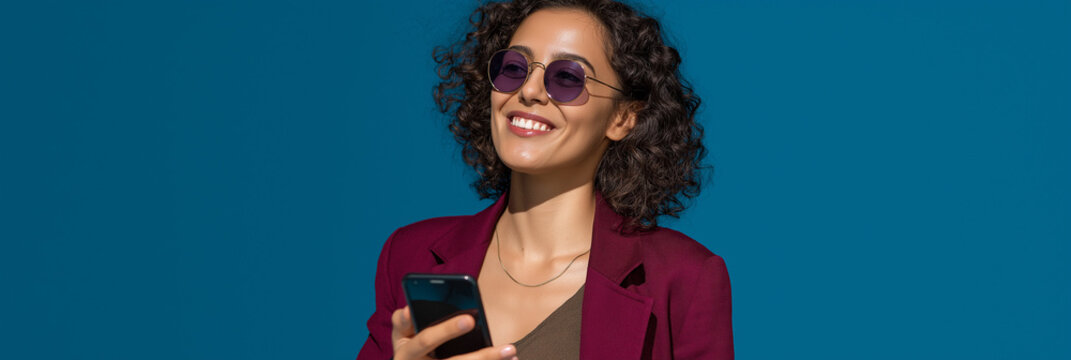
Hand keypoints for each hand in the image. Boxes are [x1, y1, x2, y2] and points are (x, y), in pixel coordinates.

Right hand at [391, 306, 517, 359]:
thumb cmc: (407, 350)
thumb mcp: (399, 337)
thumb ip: (402, 322)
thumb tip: (408, 310)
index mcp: (407, 353)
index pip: (427, 339)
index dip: (446, 330)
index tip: (470, 320)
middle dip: (482, 357)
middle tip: (508, 347)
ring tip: (512, 352)